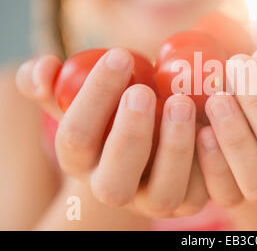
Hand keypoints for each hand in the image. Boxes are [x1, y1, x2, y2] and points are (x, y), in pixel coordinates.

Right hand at [16, 48, 207, 217]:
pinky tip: (211, 127)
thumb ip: (53, 80)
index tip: (120, 54)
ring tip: (182, 103)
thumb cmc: (115, 105)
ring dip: (173, 149)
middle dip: (128, 135)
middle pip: (113, 180)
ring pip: (162, 193)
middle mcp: (113, 187)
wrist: (151, 131)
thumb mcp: (81, 92)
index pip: (77, 137)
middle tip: (143, 91)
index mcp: (81, 160)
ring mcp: (153, 199)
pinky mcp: (187, 201)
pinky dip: (208, 163)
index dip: (94, 97)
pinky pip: (199, 194)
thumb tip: (44, 70)